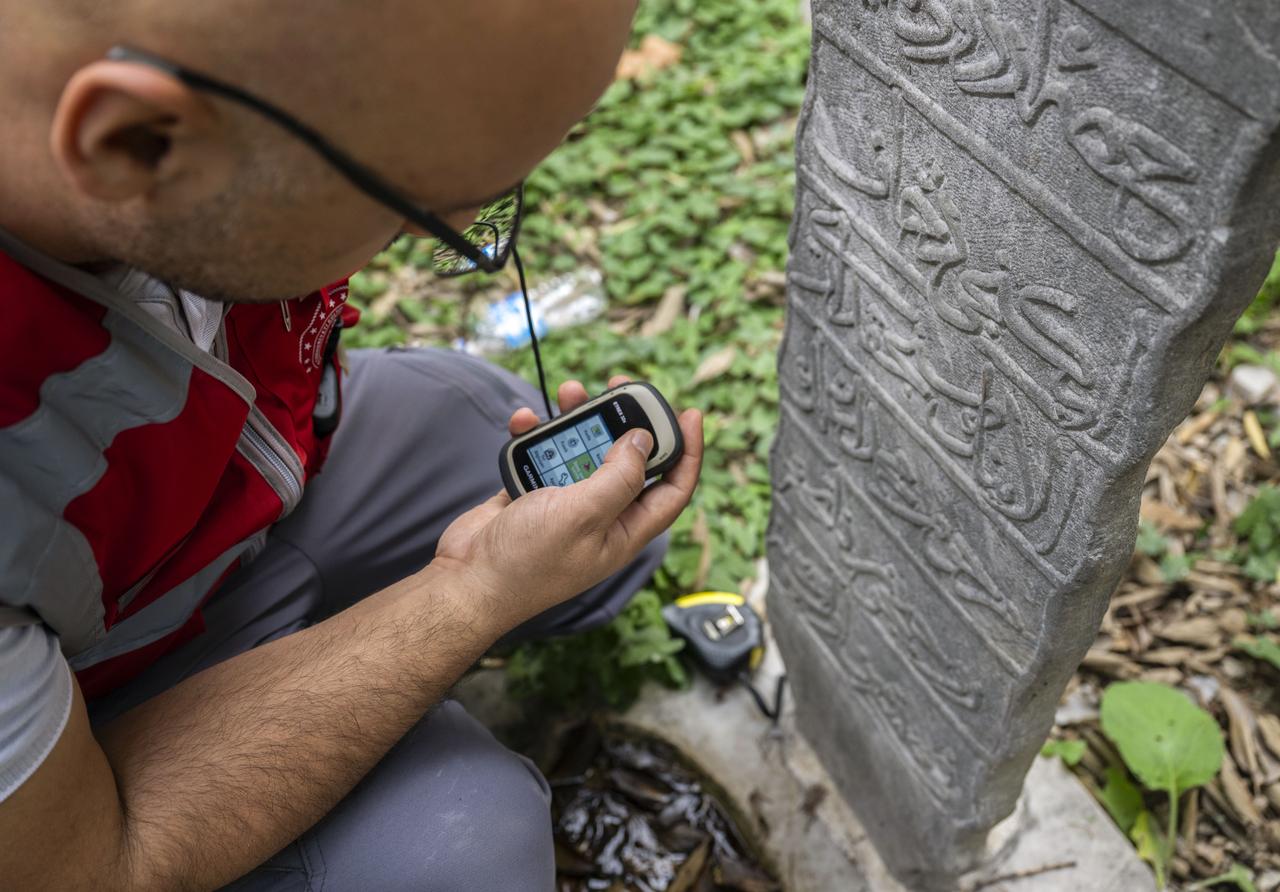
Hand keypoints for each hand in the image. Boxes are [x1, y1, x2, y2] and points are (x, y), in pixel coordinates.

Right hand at [430, 375, 702, 636]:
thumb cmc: (528, 560)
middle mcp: (601, 517)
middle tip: (619, 388)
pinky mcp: (532, 494)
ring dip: (578, 421)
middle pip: (627, 460)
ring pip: (583, 451)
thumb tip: (644, 441)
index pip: (673, 489)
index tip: (691, 413)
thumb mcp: (584, 514)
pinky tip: (525, 421)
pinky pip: (543, 454)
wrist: (466, 581)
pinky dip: (536, 435)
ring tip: (569, 392)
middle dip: (626, 422)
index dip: (688, 452)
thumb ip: (620, 477)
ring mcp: (565, 505)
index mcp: (625, 531)